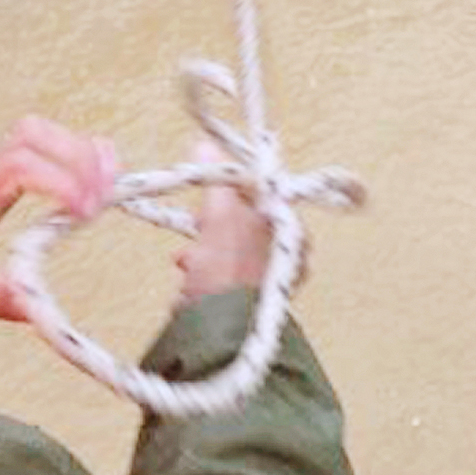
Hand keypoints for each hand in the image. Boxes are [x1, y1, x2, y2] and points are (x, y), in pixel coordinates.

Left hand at [0, 118, 120, 322]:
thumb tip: (39, 304)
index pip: (18, 166)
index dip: (60, 180)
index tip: (85, 213)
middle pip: (32, 135)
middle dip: (77, 156)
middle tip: (106, 195)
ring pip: (37, 134)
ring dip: (78, 151)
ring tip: (110, 185)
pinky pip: (36, 147)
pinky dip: (70, 156)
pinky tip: (91, 181)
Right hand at [177, 158, 277, 297]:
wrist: (221, 328)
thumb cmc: (228, 268)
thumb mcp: (220, 214)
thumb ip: (216, 180)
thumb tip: (205, 146)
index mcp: (289, 226)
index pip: (262, 193)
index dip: (233, 187)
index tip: (209, 189)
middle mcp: (287, 253)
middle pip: (245, 221)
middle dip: (213, 220)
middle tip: (196, 221)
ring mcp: (269, 279)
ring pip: (232, 248)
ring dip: (205, 247)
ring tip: (186, 256)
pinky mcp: (249, 301)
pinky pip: (226, 274)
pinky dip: (206, 270)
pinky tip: (189, 275)